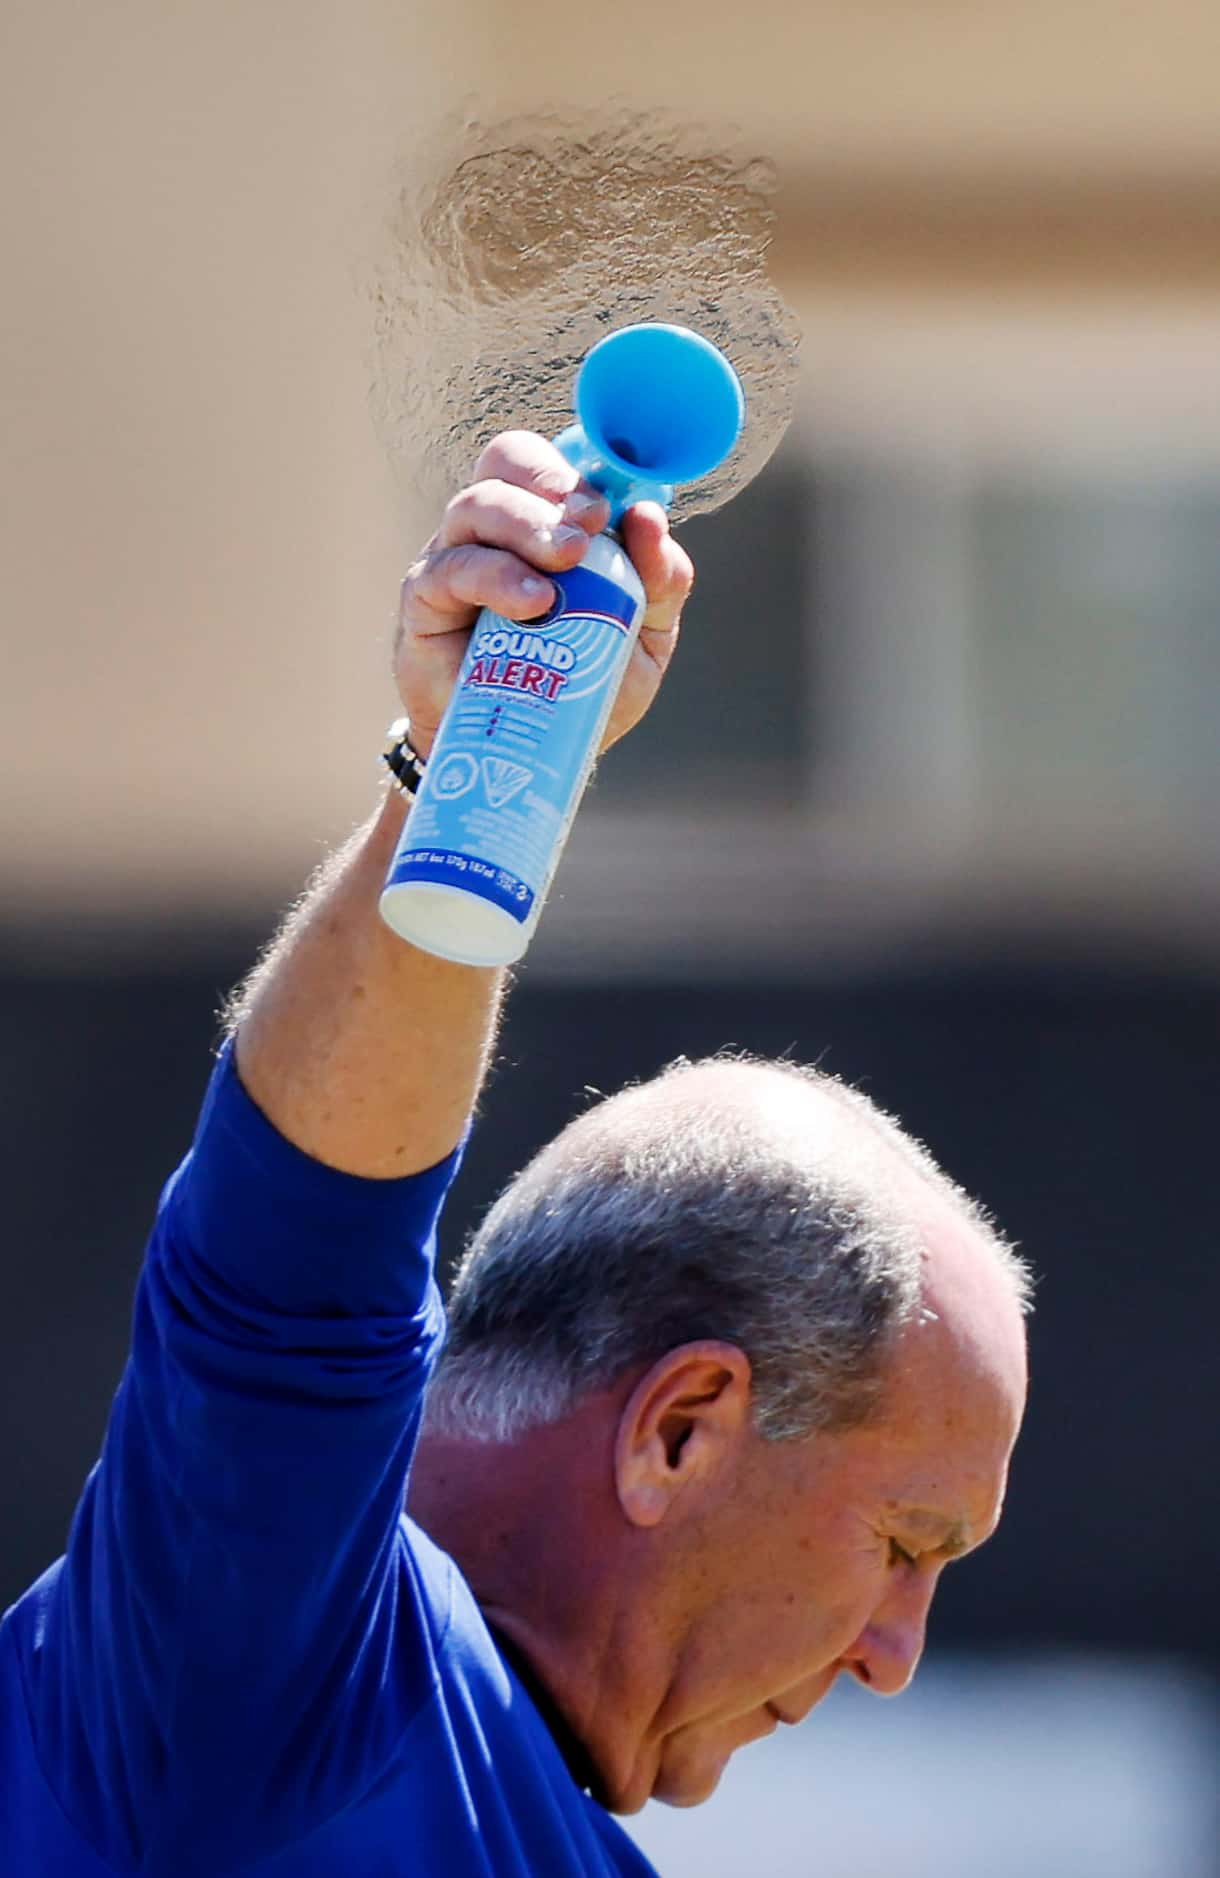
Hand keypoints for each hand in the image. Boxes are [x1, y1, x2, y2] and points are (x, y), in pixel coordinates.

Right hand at [395, 431, 693, 757]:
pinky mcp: (424, 599)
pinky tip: (532, 603)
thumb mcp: (641, 637)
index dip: (578, 467)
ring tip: (566, 566)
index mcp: (546, 522)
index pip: (550, 460)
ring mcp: (456, 556)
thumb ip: (660, 582)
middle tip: (589, 530)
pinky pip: (451, 567)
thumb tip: (650, 518)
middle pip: (507, 461)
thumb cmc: (579, 686)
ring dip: (526, 526)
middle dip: (552, 485)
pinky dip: (495, 576)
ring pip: (478, 505)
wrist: (524, 755)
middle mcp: (497, 527)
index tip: (610, 508)